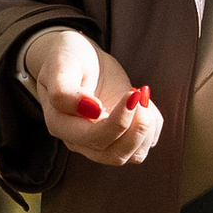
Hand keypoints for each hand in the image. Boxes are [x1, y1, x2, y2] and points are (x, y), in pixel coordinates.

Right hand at [22, 27, 161, 169]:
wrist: (81, 56)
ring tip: (141, 96)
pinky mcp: (121, 137)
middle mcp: (79, 140)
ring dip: (147, 129)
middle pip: (115, 155)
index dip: (118, 121)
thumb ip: (65, 89)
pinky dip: (153, 126)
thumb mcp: (61, 62)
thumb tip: (92, 111)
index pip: (94, 138)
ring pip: (133, 156)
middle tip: (139, 93)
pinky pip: (144, 145)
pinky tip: (142, 102)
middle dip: (137, 127)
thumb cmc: (68, 57)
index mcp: (60, 124)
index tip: (131, 92)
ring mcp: (101, 142)